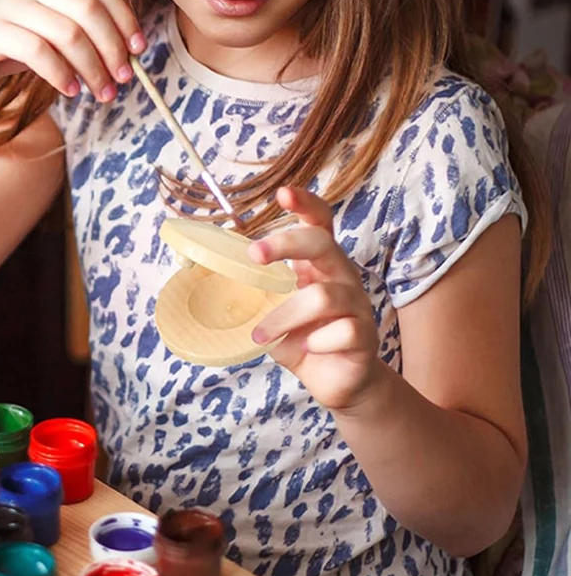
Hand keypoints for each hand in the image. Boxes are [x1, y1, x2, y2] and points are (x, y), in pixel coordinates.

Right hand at [0, 0, 146, 102]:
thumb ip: (83, 34)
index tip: (139, 52)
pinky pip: (40, 51)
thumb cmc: (6, 50)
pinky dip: (62, 74)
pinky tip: (71, 91)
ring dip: (92, 68)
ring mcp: (9, 3)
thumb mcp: (49, 35)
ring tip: (102, 93)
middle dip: (112, 48)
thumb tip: (129, 55)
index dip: (125, 21)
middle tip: (123, 81)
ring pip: (69, 33)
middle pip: (89, 11)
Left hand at [248, 186, 381, 410]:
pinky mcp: (365, 334)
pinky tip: (308, 349)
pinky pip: (342, 331)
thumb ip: (254, 295)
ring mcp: (357, 304)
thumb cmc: (302, 338)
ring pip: (322, 296)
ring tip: (261, 335)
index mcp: (318, 263)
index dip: (304, 204)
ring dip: (284, 317)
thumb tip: (211, 279)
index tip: (282, 194)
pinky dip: (315, 342)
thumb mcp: (272, 313)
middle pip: (322, 244)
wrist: (337, 381)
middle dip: (286, 244)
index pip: (319, 222)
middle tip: (254, 255)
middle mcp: (341, 275)